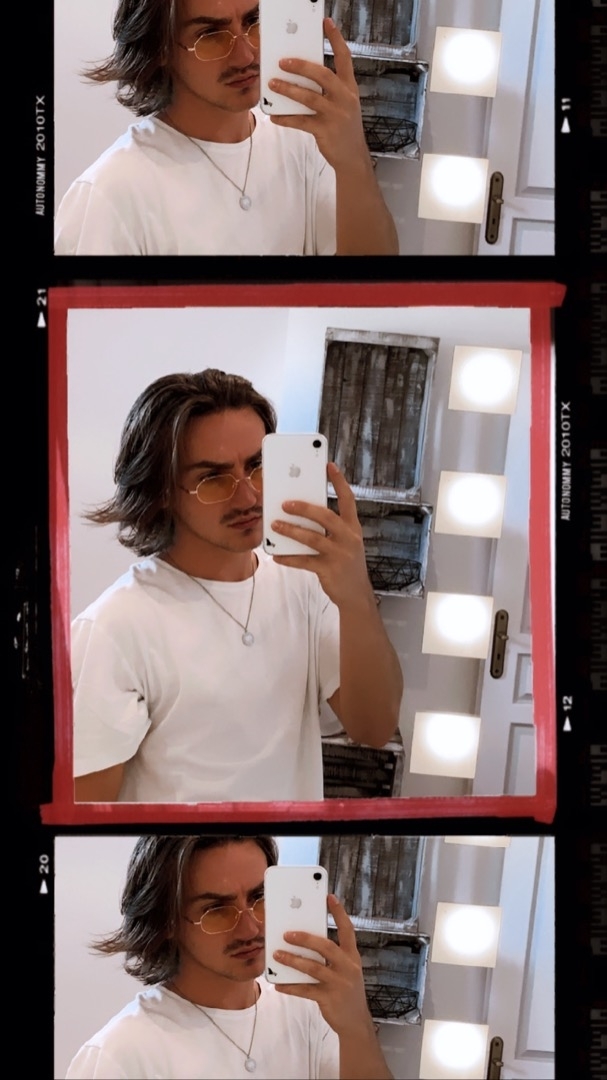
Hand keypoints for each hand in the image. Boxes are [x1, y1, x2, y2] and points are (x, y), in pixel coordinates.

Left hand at [268, 18, 367, 170]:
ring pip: (309, 98)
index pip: (345, 58)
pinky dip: (286, 119)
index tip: (326, 23)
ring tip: (273, 84)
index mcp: (349, 88)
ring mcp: (335, 115)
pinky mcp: (325, 131)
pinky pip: (301, 122)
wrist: (352, 157)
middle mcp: (344, 98)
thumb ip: (328, 90)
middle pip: (323, 75)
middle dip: (302, 66)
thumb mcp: (343, 104)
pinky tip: (275, 117)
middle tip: (283, 61)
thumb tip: (301, 77)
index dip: (336, 39)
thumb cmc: (344, 128)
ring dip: (288, 89)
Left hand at [272, 462, 371, 607]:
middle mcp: (349, 538)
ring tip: (275, 525)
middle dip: (305, 508)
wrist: (356, 594)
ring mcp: (340, 555)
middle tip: (286, 503)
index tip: (329, 466)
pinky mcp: (329, 570)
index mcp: (353, 528)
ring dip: (291, 531)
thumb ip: (329, 529)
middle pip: (326, 517)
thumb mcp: (345, 542)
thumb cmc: (346, 564)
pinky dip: (289, 558)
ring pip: (312, 539)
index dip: (339, 482)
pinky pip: (304, 561)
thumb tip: (301, 516)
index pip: (348, 500)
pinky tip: (276, 555)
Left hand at [273, 894, 372, 1038]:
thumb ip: (330, 957)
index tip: (329, 897)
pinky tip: (278, 984)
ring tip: (277, 954)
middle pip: (326, 947)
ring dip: (293, 960)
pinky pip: (305, 990)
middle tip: (287, 933)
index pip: (348, 930)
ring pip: (313, 968)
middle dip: (305, 939)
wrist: (356, 1022)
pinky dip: (290, 986)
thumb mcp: (345, 970)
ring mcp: (339, 984)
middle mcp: (348, 967)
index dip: (339, 913)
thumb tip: (304, 941)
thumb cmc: (346, 990)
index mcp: (352, 956)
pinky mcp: (329, 999)